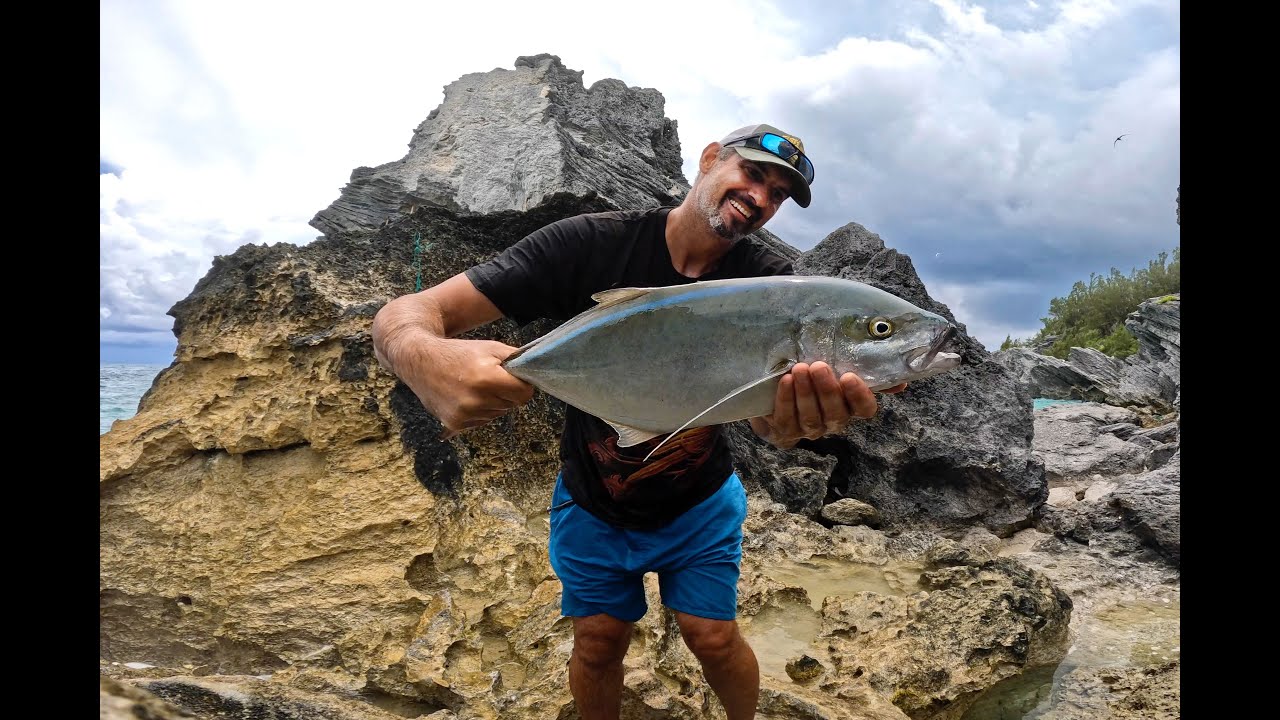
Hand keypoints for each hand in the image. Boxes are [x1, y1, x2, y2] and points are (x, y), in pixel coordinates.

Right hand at [397, 338, 534, 436]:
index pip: (525, 394)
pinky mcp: (455, 424)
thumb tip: (539, 372)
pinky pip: (482, 421)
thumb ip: (517, 360)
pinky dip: (479, 411)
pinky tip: (465, 397)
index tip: (511, 377)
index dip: (521, 385)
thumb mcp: (491, 348)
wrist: (419, 361)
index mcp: (487, 378)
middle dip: (506, 392)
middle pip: (512, 405)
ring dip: (492, 402)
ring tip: (473, 386)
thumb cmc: (458, 352)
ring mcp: (464, 415)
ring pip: (497, 414)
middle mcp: (475, 400)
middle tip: (488, 378)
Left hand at [749, 362, 906, 448]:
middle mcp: (832, 422)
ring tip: (799, 369)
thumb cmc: (809, 378)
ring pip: (812, 418)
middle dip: (827, 390)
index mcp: (849, 407)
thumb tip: (902, 381)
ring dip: (806, 393)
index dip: (859, 396)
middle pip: (836, 414)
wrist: (771, 393)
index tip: (849, 376)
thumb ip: (864, 372)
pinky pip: (787, 420)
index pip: (864, 410)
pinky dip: (786, 400)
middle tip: (818, 366)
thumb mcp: (834, 371)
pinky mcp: (784, 432)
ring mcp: (808, 430)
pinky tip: (785, 381)